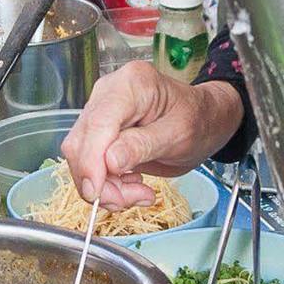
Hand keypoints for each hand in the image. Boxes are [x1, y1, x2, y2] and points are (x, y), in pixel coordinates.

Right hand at [61, 63, 242, 209]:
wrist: (202, 120)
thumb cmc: (197, 120)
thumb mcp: (179, 134)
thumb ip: (143, 145)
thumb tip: (109, 161)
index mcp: (132, 84)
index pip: (98, 124)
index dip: (91, 162)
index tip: (97, 193)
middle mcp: (109, 93)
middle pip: (82, 143)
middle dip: (101, 181)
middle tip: (133, 198)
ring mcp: (101, 112)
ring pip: (81, 158)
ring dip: (105, 186)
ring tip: (139, 194)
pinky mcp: (99, 132)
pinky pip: (89, 163)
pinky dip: (107, 183)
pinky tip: (132, 185)